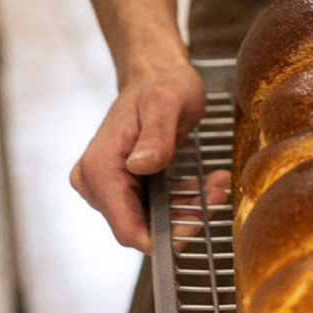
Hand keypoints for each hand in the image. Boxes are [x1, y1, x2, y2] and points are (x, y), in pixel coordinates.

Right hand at [70, 61, 205, 252]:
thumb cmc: (162, 85)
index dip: (163, 237)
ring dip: (188, 208)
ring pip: (152, 221)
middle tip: (216, 191)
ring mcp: (108, 186)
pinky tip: (206, 184)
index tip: (199, 222)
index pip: (126, 227)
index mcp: (100, 166)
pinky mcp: (123, 186)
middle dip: (182, 218)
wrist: (155, 75)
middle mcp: (95, 181)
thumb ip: (156, 136)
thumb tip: (141, 166)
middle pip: (141, 228)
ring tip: (216, 183)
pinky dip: (183, 201)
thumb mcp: (166, 104)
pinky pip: (155, 209)